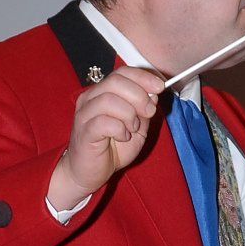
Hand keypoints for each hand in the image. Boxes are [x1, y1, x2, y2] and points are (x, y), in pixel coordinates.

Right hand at [48, 67, 164, 210]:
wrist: (89, 172)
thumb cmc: (112, 148)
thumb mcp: (136, 127)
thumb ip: (143, 110)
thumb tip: (153, 94)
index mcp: (103, 92)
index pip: (122, 73)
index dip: (143, 77)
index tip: (160, 87)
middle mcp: (90, 98)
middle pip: (116, 81)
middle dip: (139, 95)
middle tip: (149, 112)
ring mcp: (85, 114)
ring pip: (110, 99)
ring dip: (129, 114)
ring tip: (132, 129)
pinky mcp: (84, 131)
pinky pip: (104, 122)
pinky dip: (119, 129)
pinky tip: (122, 137)